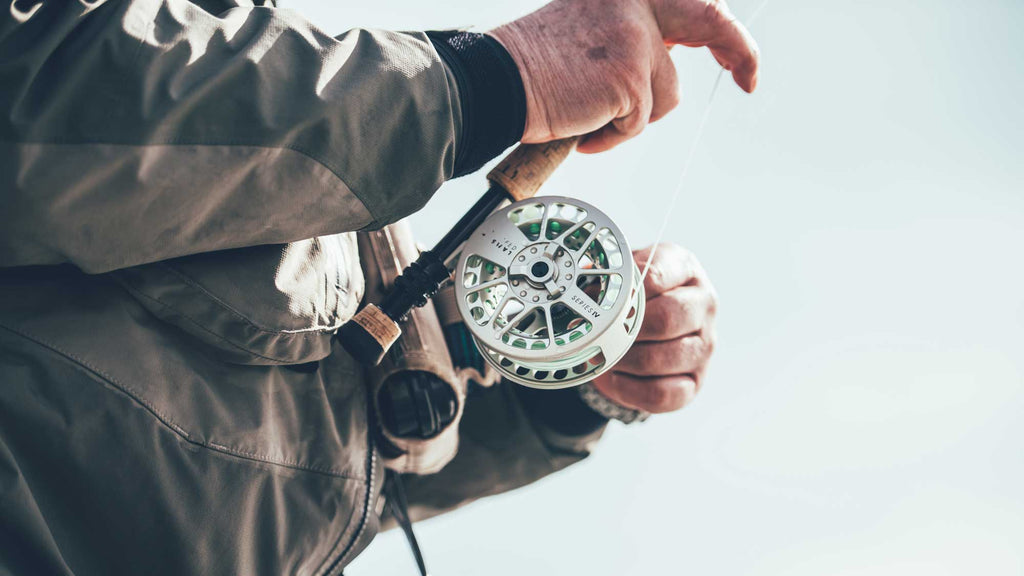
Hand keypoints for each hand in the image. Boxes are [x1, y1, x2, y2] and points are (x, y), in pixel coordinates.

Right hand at [489, 0, 758, 152]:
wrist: (498, 82)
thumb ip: (634, 31)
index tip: (734, 55)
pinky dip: (613, 135)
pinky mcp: (631, 74)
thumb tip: (672, 50)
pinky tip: (583, 127)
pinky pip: (640, 121)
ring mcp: (636, 35)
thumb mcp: (592, 28)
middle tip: (748, 79)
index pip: (690, 1)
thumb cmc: (536, 66)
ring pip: (666, 93)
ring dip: (634, 115)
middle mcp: (636, 0)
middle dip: (740, 51)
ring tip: (591, 114)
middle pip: (710, 19)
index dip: (719, 28)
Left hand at [592, 243, 717, 412]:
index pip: (656, 275)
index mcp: (685, 269)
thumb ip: (609, 280)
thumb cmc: (633, 298)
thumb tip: (586, 297)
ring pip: (663, 358)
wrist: (644, 330)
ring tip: (604, 355)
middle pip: (666, 318)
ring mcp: (703, 345)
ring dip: (624, 360)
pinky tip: (615, 378)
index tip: (601, 301)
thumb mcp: (623, 278)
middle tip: (601, 333)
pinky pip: (662, 393)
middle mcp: (703, 305)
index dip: (623, 292)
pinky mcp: (695, 381)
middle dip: (625, 329)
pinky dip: (630, 390)